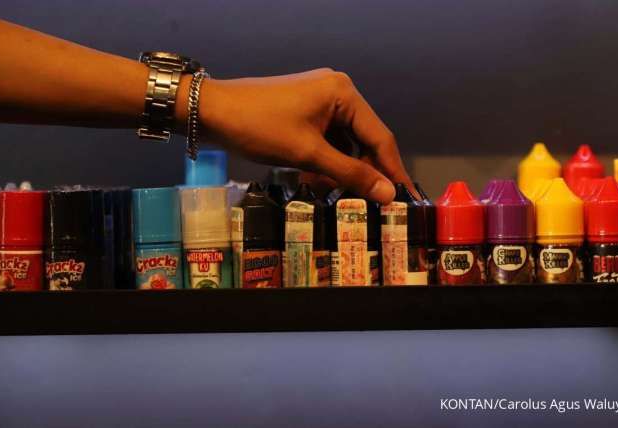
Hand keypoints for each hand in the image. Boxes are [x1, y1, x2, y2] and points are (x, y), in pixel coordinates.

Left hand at [196, 69, 412, 203]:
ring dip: (342, 169)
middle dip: (364, 172)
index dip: (393, 171)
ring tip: (343, 197)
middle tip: (373, 204)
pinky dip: (325, 161)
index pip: (380, 137)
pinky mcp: (305, 111)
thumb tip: (389, 194)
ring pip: (344, 143)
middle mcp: (338, 92)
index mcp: (344, 94)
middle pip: (364, 139)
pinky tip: (319, 181)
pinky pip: (327, 140)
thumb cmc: (260, 127)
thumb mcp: (308, 154)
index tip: (406, 198)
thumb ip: (351, 173)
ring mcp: (320, 100)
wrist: (211, 111)